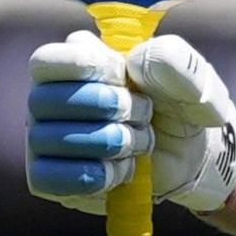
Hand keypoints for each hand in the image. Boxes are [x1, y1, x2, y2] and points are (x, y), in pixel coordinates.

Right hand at [27, 31, 235, 212]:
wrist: (190, 153)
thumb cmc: (181, 103)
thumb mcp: (193, 75)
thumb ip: (172, 58)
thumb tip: (134, 60)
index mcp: (76, 60)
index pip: (47, 59)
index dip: (82, 65)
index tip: (121, 73)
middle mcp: (48, 97)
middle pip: (44, 99)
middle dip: (106, 106)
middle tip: (144, 111)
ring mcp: (43, 138)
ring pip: (48, 139)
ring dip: (109, 141)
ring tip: (141, 141)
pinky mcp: (48, 177)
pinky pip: (50, 178)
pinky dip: (96, 174)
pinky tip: (123, 169)